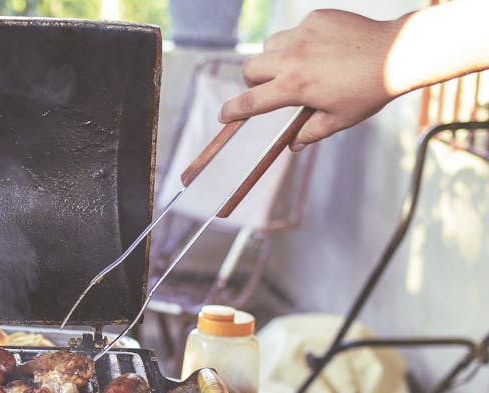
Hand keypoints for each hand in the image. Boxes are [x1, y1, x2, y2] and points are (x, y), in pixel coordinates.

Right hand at [219, 10, 405, 148]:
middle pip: (250, 68)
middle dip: (253, 80)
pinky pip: (294, 30)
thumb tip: (293, 145)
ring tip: (296, 66)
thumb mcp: (339, 119)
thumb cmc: (369, 91)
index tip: (224, 115)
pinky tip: (321, 49)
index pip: (252, 101)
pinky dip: (299, 41)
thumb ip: (310, 132)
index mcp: (295, 87)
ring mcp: (303, 35)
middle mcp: (293, 59)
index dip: (233, 111)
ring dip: (274, 59)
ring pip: (269, 46)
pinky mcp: (316, 18)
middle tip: (270, 87)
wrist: (397, 54)